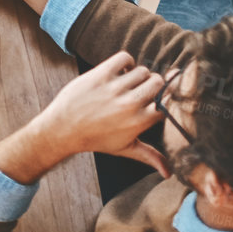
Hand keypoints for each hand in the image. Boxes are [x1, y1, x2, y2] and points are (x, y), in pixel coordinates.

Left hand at [32, 52, 170, 176]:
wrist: (64, 129)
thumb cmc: (95, 139)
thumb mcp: (124, 148)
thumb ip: (150, 156)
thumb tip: (169, 174)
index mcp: (139, 121)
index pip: (168, 103)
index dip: (168, 99)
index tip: (163, 99)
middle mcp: (130, 103)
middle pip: (159, 83)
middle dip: (155, 85)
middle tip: (145, 89)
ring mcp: (115, 88)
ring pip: (143, 70)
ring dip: (140, 74)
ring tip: (131, 82)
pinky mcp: (100, 74)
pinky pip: (124, 57)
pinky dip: (126, 61)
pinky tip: (121, 70)